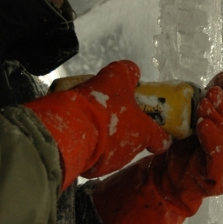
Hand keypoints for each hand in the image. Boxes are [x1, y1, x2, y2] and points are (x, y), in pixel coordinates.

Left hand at [25, 60, 169, 188]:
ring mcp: (73, 99)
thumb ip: (155, 136)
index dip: (135, 78)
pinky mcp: (57, 117)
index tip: (139, 89)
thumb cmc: (111, 126)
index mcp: (116, 79)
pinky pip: (77, 125)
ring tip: (111, 147)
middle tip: (130, 126)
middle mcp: (93, 83)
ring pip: (93, 108)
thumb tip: (164, 141)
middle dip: (118, 107)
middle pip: (109, 91)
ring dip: (101, 124)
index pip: (128, 69)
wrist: (64, 139)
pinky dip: (85, 137)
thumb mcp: (142, 134)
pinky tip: (91, 154)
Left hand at [92, 74, 222, 223]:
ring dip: (217, 121)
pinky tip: (203, 125)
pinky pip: (218, 156)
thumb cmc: (190, 144)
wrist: (169, 173)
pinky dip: (212, 138)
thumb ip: (218, 96)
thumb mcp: (204, 115)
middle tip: (211, 94)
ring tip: (203, 106)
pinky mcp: (219, 180)